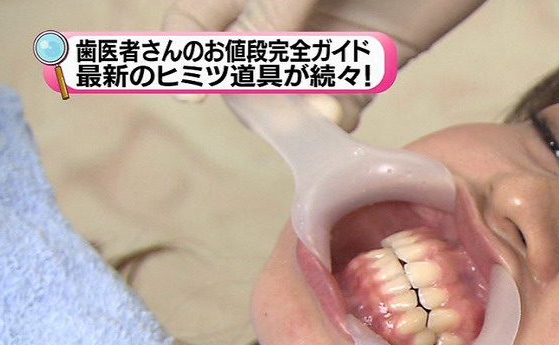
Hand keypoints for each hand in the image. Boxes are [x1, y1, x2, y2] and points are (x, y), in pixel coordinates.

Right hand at [161, 0, 484, 128]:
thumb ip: (273, 7)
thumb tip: (234, 59)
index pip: (197, 22)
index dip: (189, 54)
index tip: (194, 92)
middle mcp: (282, 12)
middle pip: (242, 67)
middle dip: (253, 92)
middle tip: (275, 107)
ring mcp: (325, 37)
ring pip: (292, 93)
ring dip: (299, 112)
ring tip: (323, 116)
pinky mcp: (369, 61)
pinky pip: (341, 101)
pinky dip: (337, 117)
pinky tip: (341, 118)